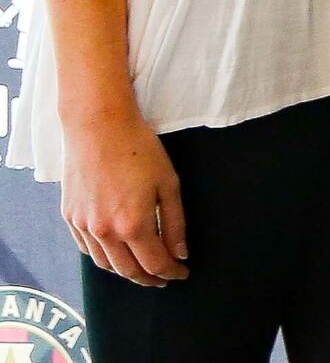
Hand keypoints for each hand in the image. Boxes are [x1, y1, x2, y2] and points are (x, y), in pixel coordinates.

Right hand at [63, 113, 185, 285]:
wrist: (99, 128)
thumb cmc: (140, 150)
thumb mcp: (169, 184)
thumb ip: (175, 224)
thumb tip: (180, 253)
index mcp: (133, 224)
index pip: (154, 264)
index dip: (171, 272)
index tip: (182, 274)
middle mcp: (104, 231)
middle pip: (128, 271)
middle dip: (150, 279)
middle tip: (164, 278)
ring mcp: (84, 225)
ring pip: (105, 264)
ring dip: (126, 272)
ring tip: (143, 269)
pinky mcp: (70, 217)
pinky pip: (87, 249)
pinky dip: (104, 258)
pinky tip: (117, 253)